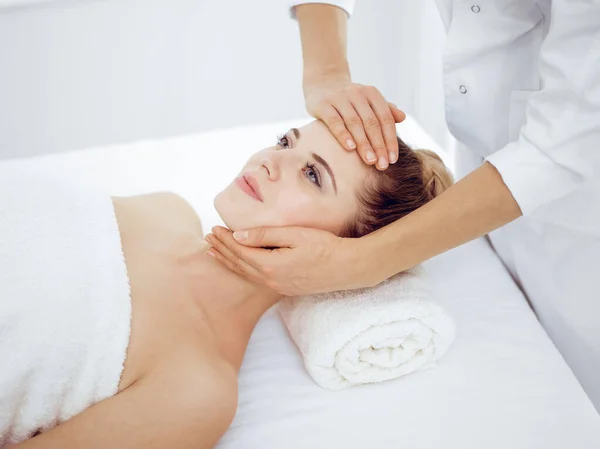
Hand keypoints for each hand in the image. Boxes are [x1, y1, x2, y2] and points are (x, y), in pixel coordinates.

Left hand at [204, 226, 377, 295]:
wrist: (348, 268)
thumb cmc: (325, 247)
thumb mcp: (295, 235)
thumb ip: (265, 236)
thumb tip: (238, 235)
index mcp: (271, 266)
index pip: (240, 251)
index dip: (225, 240)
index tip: (213, 229)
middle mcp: (271, 280)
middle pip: (239, 264)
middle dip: (222, 251)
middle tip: (207, 239)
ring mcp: (278, 286)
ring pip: (246, 274)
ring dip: (229, 262)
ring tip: (214, 253)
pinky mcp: (286, 288)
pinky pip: (256, 279)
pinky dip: (242, 270)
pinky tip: (240, 266)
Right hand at [304, 78, 406, 169]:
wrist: (322, 84)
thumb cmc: (349, 99)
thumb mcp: (368, 101)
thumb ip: (385, 110)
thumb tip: (403, 117)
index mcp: (371, 93)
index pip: (385, 118)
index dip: (390, 139)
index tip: (392, 159)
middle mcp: (357, 93)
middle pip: (372, 122)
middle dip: (379, 145)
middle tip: (382, 165)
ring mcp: (339, 98)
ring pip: (354, 123)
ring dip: (364, 143)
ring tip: (370, 160)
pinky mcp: (323, 104)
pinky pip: (334, 121)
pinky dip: (343, 135)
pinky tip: (350, 148)